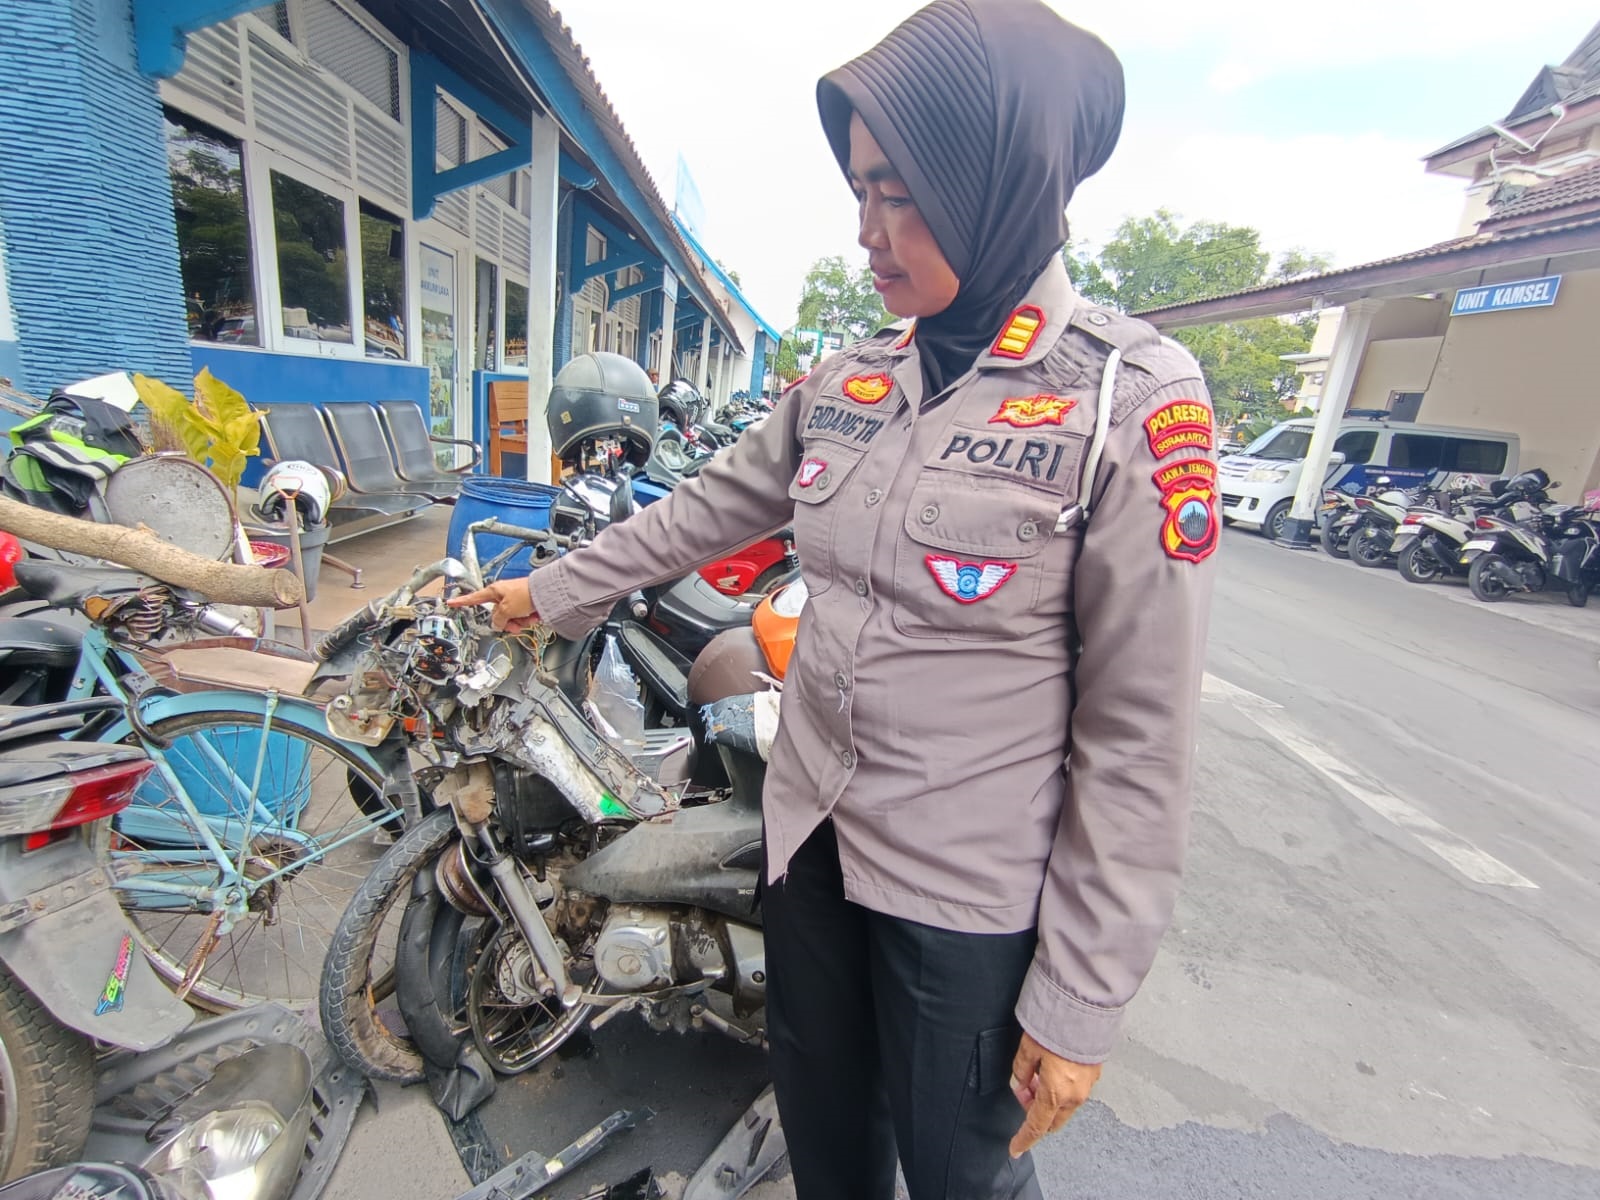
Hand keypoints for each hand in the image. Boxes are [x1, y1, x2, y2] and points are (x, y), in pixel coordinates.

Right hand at [446, 580, 539, 633]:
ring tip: (529, 618)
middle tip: (516, 625)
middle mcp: (503, 595)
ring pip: (511, 618)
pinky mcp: (525, 604)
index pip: (474, 598)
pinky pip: (522, 617)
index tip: (451, 602)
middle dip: (508, 623)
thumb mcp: (507, 609)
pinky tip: (535, 616)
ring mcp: (514, 600)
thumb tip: (496, 624)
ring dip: (520, 622)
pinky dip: (528, 619)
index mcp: (494, 591)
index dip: (462, 601)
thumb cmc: (526, 595)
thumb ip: (498, 619)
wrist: (547, 593)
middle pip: (497, 615)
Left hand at [1008, 1032, 1101, 1157]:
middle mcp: (1074, 1095)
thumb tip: (1020, 1083)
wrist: (1088, 1011)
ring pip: (1063, 1106)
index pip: (1036, 1126)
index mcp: (1055, 1093)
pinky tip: (1051, 1071)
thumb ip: (1022, 1070)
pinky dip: (1059, 1090)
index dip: (1024, 1139)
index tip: (1016, 1148)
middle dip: (1035, 1113)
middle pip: (1052, 1120)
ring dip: (1047, 1100)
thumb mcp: (1029, 1047)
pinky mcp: (1093, 1074)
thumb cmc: (1059, 1026)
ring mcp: (1087, 1086)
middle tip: (1023, 1092)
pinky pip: (1073, 1093)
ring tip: (1035, 1076)